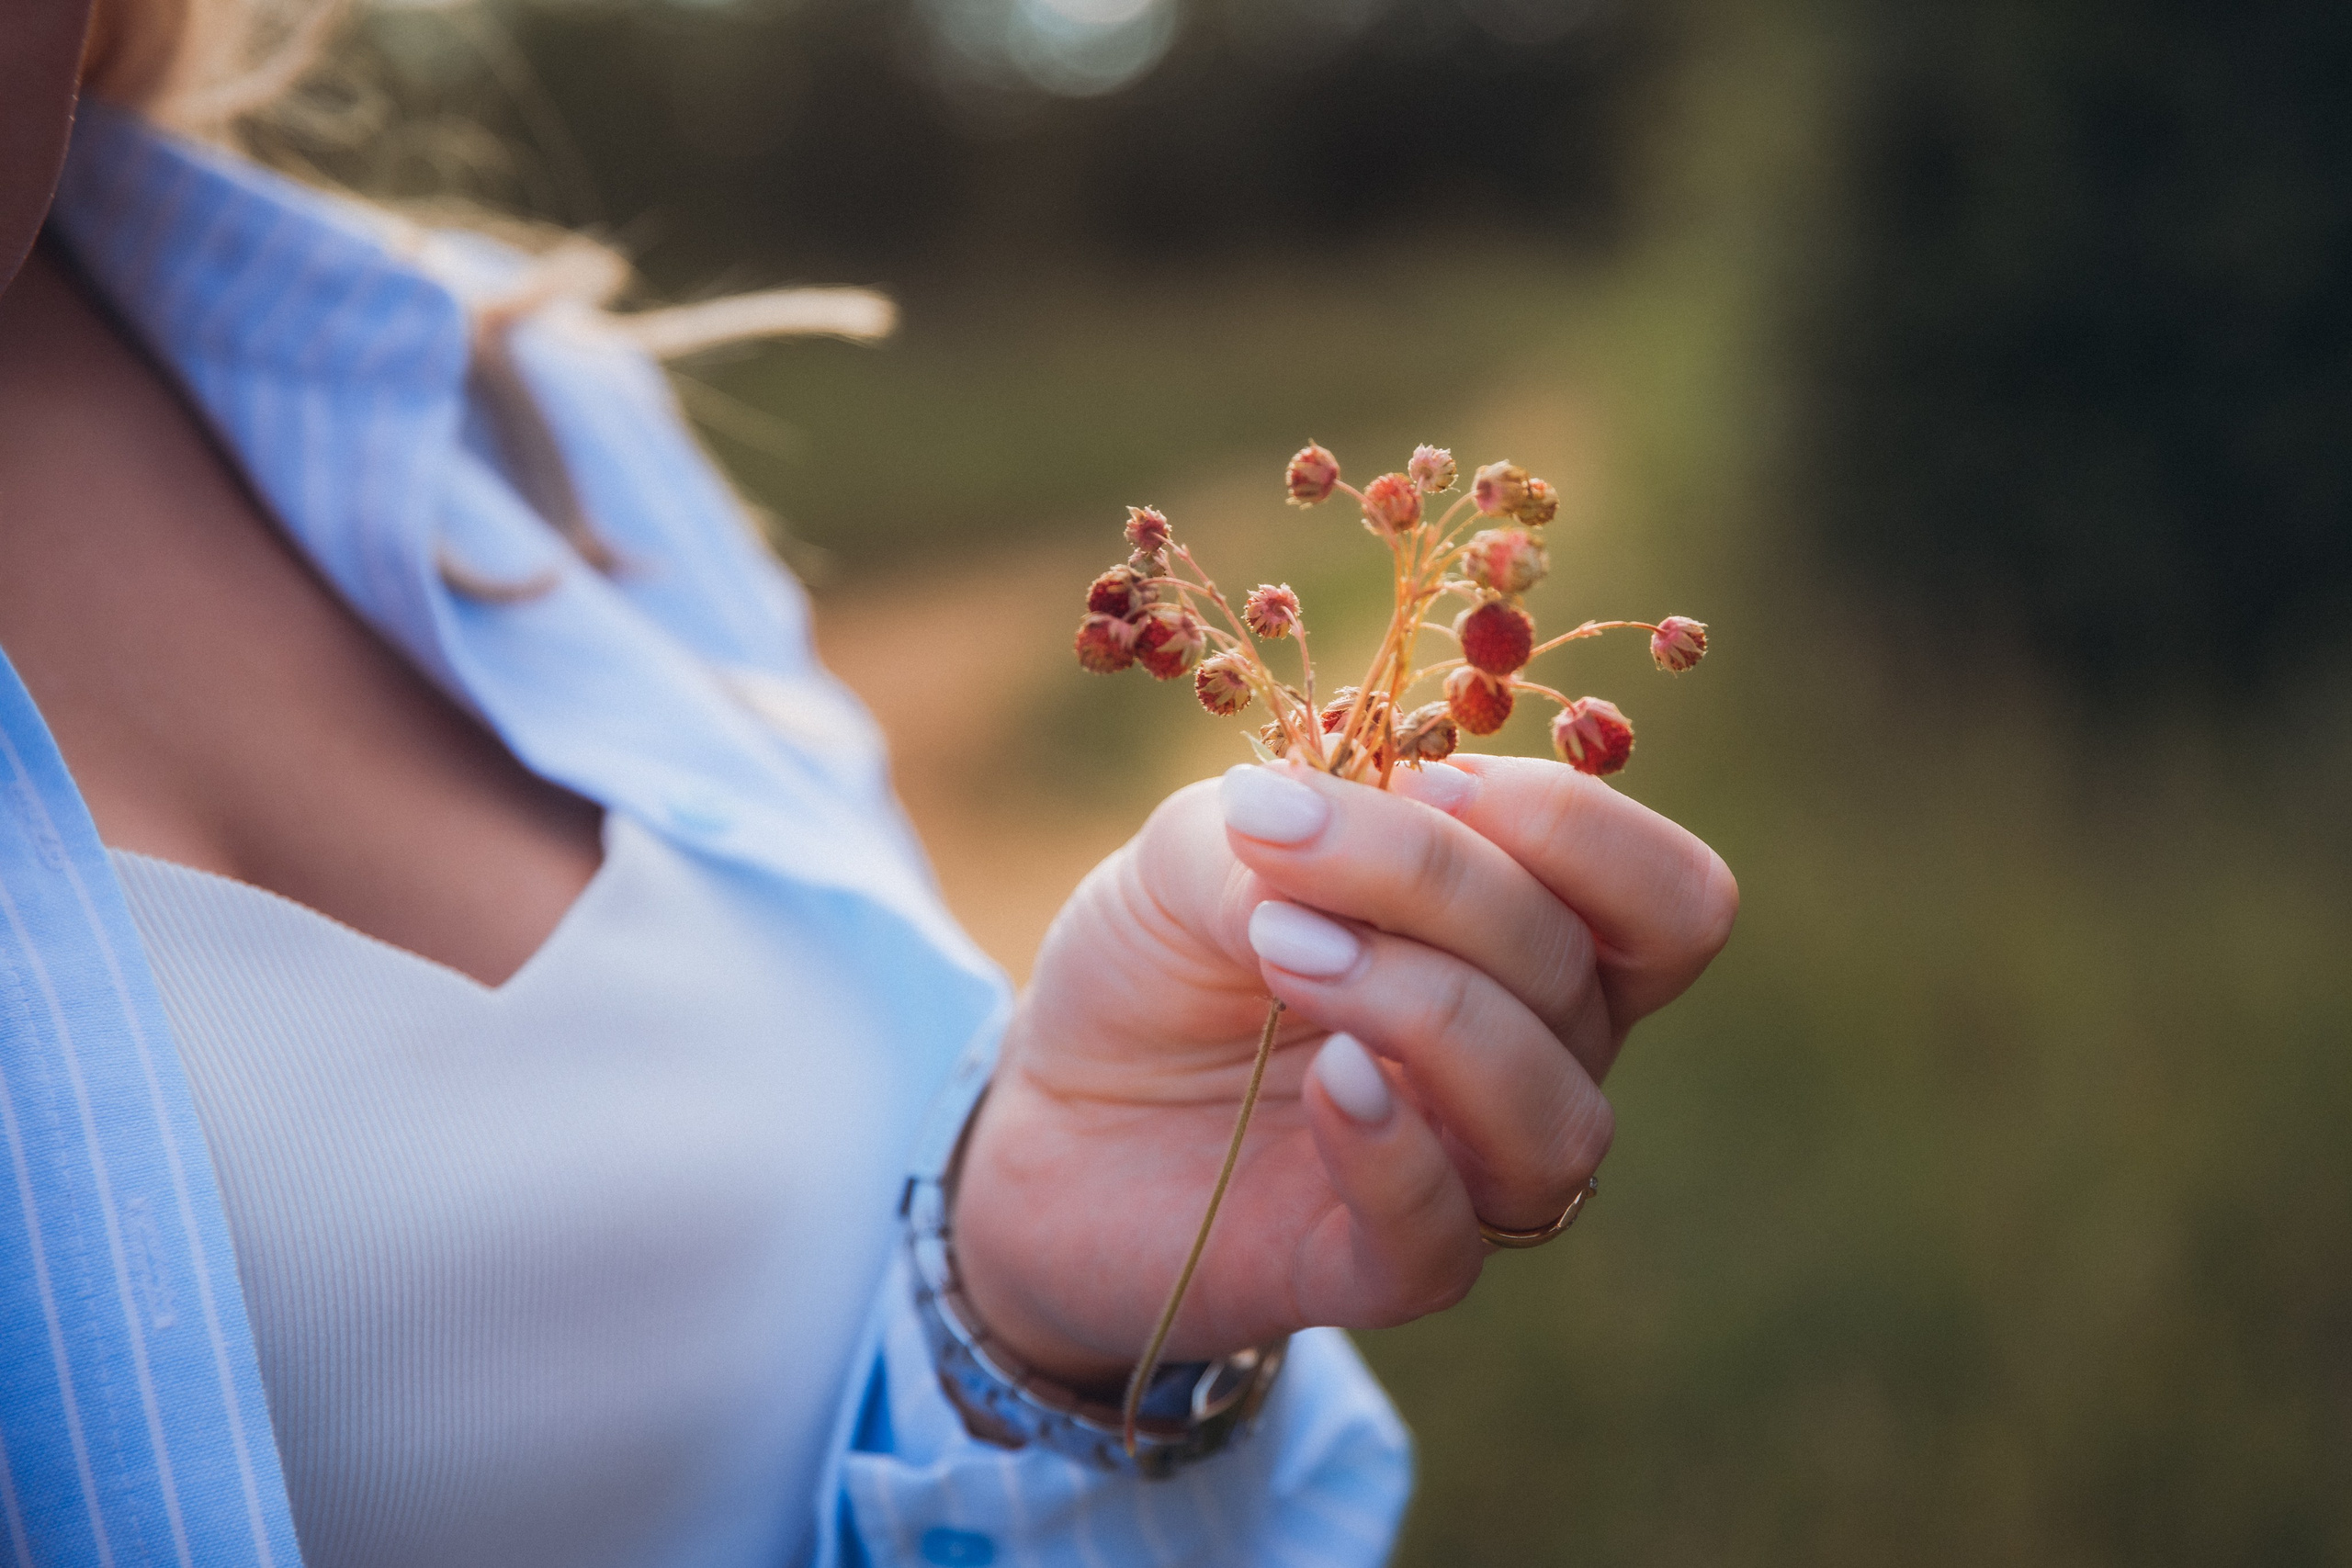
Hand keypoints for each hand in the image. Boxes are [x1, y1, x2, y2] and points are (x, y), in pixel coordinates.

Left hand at [951, 754, 1737, 1390]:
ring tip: (1283, 953)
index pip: (1667, 898)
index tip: (1420, 777)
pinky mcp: (1381, 1272)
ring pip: (1552, 1117)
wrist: (1052, 1110)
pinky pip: (1446, 1238)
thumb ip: (1277, 827)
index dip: (1572, 827)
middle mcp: (1540, 1058)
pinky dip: (1393, 1151)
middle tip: (1282, 851)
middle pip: (1586, 974)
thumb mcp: (1200, 847)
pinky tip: (1322, 1082)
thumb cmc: (1163, 961)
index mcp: (1537, 940)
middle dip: (1437, 884)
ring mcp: (1469, 1173)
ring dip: (1428, 1009)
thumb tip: (1314, 830)